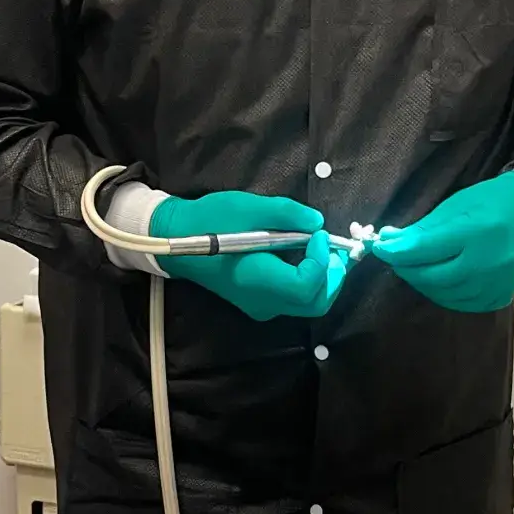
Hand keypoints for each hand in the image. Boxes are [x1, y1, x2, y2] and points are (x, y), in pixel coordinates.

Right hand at [151, 191, 350, 321]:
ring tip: (324, 249)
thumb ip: (286, 213)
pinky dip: (310, 281)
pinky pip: (294, 299)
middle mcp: (262, 301)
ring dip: (324, 278)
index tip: (317, 234)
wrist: (178, 240)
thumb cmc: (209, 221)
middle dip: (333, 275)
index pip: (306, 286)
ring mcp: (260, 306)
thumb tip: (318, 223)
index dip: (322, 261)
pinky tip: (307, 256)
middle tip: (335, 247)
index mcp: (257, 280)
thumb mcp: (248, 207)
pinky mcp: (258, 302)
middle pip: (315, 302)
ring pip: (308, 304)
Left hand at [373, 172, 513, 313]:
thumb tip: (389, 242)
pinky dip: (443, 292)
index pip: (424, 249)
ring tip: (417, 265)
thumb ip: (423, 229)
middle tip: (396, 256)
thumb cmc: (492, 203)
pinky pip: (460, 302)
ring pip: (442, 293)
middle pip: (431, 276)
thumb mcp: (456, 206)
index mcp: (476, 231)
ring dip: (422, 280)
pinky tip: (439, 277)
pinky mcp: (500, 297)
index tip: (380, 247)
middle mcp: (489, 262)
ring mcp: (497, 283)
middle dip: (406, 267)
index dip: (395, 251)